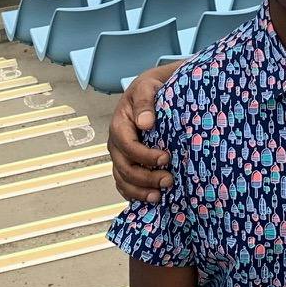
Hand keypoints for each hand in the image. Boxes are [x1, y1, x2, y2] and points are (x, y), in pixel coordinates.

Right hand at [110, 63, 176, 201]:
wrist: (152, 91)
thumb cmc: (151, 88)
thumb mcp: (148, 86)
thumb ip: (145, 102)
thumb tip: (145, 123)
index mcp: (119, 124)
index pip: (128, 146)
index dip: (145, 156)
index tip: (166, 158)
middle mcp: (116, 143)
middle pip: (125, 167)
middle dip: (145, 178)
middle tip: (168, 181)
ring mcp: (120, 155)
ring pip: (123, 179)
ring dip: (139, 191)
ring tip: (159, 197)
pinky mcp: (127, 163)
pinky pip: (124, 184)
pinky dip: (134, 194)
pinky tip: (150, 200)